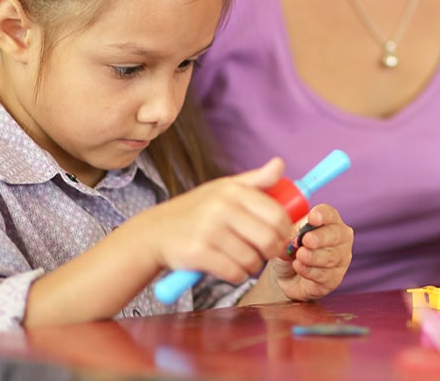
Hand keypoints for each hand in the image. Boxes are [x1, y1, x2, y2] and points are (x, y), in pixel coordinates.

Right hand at [136, 158, 292, 284]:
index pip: (277, 214)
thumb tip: (280, 163)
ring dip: (253, 266)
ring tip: (244, 260)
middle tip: (265, 253)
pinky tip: (230, 268)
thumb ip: (255, 180)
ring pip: (253, 260)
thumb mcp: (224, 189)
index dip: (285, 231)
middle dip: (272, 251)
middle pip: (269, 239)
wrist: (154, 232)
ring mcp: (209, 230)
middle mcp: (222, 207)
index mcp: (233, 190)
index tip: (280, 237)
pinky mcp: (199, 253)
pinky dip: (238, 275)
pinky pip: (235, 273)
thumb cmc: (196, 210)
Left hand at [267, 204, 352, 300]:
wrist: (286, 275)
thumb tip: (289, 242)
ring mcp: (340, 258)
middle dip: (320, 237)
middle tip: (306, 240)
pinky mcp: (335, 278)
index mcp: (329, 221)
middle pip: (336, 234)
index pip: (330, 214)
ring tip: (299, 256)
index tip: (312, 218)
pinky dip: (310, 271)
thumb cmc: (290, 249)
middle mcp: (340, 238)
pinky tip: (298, 267)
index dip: (323, 215)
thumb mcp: (285, 239)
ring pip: (331, 256)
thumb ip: (288, 238)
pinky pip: (325, 274)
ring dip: (313, 256)